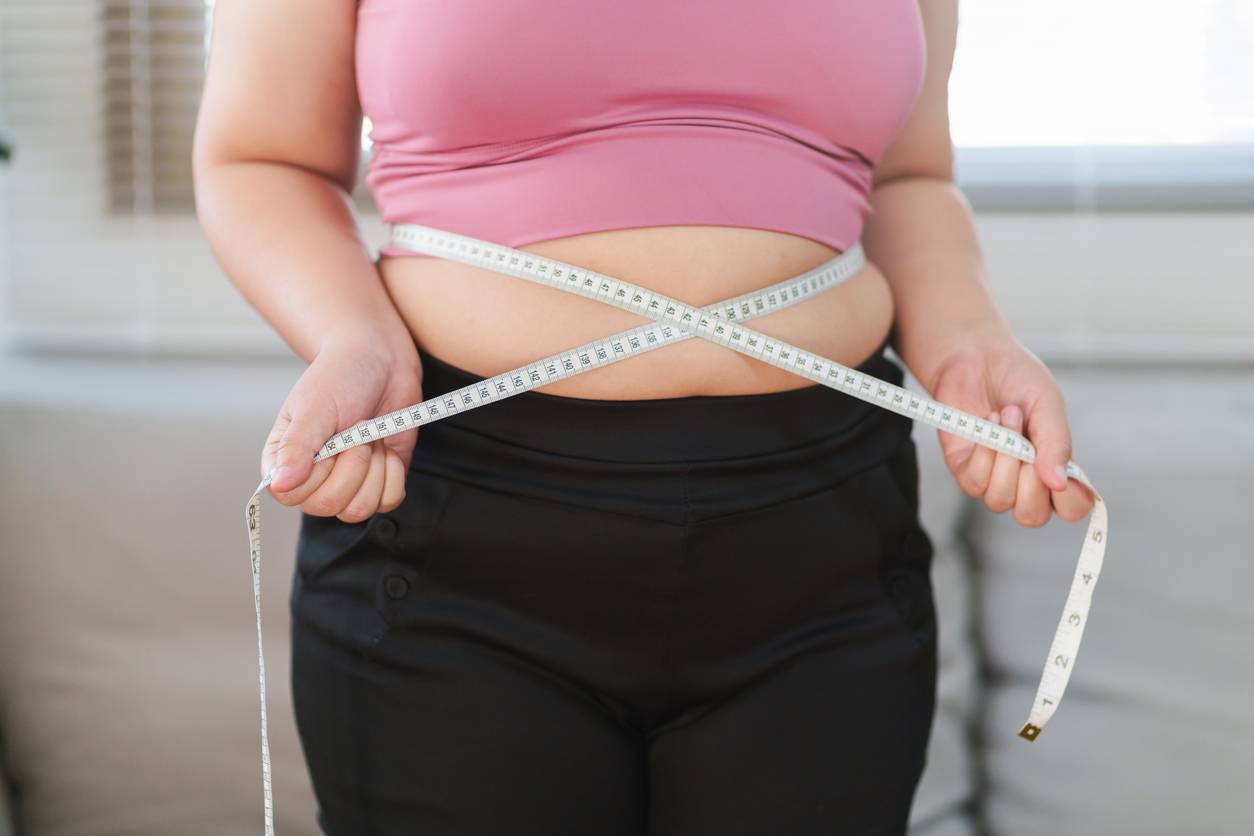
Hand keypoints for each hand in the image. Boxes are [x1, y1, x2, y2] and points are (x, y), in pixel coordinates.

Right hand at [260, 328, 422, 521]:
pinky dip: (394, 472)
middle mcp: (313, 479)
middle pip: (330, 505)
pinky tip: (386, 448)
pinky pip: (389, 500)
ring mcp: (348, 484)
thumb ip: (295, 448)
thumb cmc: (341, 378)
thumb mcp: (314, 408)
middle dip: (353, 464)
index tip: (330, 439)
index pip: (292, 497)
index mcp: (285, 462)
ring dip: (374, 468)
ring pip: (360, 509)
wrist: (382, 362)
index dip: (318, 471)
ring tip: (369, 436)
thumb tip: (278, 485)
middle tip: (355, 430)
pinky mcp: (380, 483)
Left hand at [918, 324, 1094, 526]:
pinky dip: (983, 453)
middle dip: (1031, 483)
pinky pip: (974, 484)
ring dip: (1005, 458)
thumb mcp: (1048, 405)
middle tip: (1028, 442)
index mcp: (1055, 467)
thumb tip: (1059, 482)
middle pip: (1032, 516)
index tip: (1065, 474)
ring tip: (1006, 418)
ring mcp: (993, 477)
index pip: (1072, 507)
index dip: (1071, 501)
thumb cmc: (1017, 379)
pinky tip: (986, 424)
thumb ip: (1057, 443)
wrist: (975, 357)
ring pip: (1001, 501)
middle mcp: (1025, 479)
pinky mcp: (964, 469)